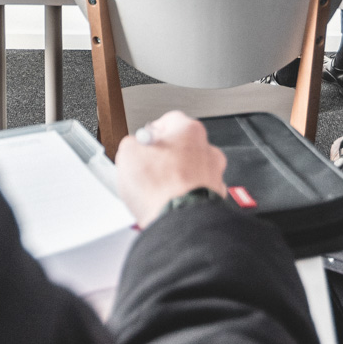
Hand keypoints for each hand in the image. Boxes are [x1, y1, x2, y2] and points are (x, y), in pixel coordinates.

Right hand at [114, 111, 227, 225]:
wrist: (179, 222)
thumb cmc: (160, 188)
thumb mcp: (127, 153)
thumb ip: (132, 143)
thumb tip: (133, 147)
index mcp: (190, 130)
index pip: (169, 121)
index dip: (151, 134)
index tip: (142, 144)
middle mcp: (208, 150)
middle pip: (182, 147)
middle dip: (164, 158)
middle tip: (146, 170)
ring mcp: (214, 175)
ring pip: (190, 171)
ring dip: (175, 179)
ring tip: (155, 192)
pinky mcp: (215, 199)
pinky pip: (194, 192)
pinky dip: (183, 197)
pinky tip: (167, 204)